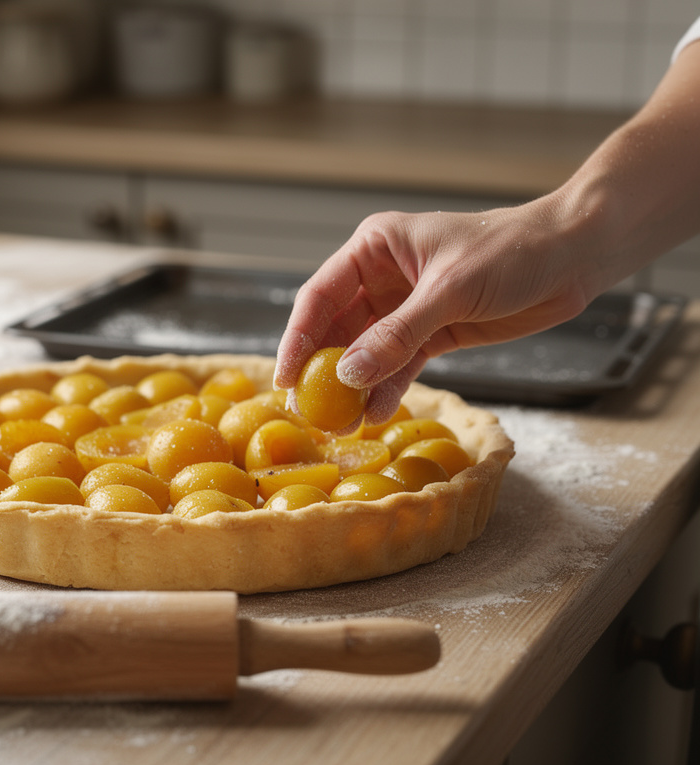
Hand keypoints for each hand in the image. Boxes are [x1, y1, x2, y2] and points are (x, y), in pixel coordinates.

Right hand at [273, 201, 604, 424]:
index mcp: (374, 248)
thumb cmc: (511, 250)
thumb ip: (398, 335)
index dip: (298, 337)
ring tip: (341, 423)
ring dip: (354, 386)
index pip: (321, 295)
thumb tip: (348, 376)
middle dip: (323, 370)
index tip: (285, 377)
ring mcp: (405, 308)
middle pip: (337, 328)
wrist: (572, 256)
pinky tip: (376, 413)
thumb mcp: (450, 291)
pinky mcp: (433, 333)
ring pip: (366, 352)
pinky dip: (387, 389)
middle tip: (308, 410)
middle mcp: (381, 277)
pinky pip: (399, 366)